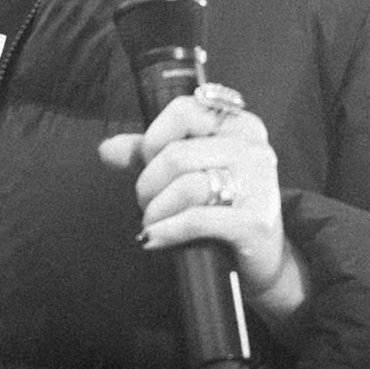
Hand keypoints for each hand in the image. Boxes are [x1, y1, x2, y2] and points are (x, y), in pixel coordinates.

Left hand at [98, 86, 310, 328]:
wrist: (263, 258)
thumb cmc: (222, 207)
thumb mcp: (188, 174)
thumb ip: (148, 155)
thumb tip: (106, 149)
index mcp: (240, 125)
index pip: (184, 110)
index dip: (154, 138)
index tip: (147, 162)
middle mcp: (253, 148)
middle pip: (177, 154)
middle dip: (148, 184)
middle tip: (145, 203)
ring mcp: (259, 184)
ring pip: (185, 186)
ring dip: (155, 211)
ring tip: (152, 223)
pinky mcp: (255, 221)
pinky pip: (196, 219)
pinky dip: (166, 230)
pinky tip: (152, 238)